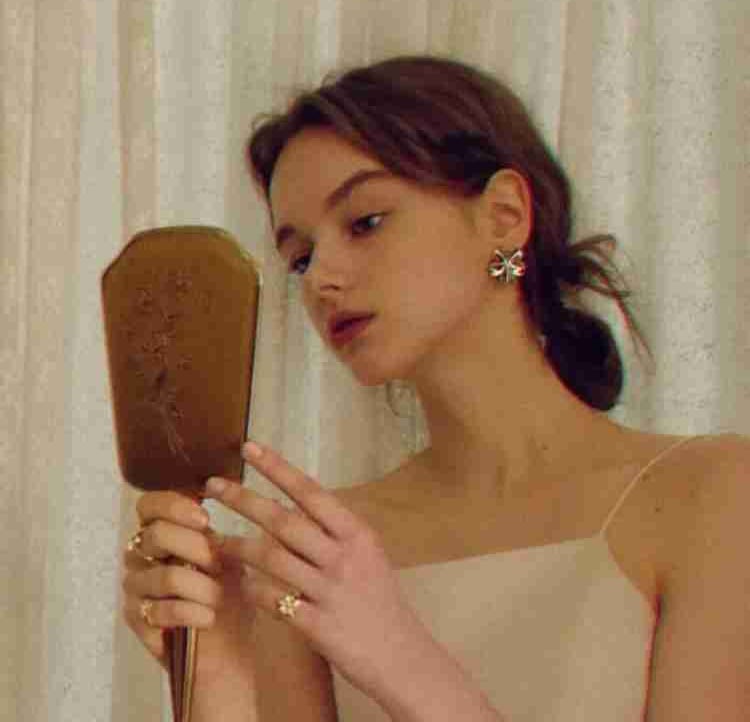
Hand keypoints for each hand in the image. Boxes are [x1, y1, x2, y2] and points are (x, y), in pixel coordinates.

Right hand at [121, 491, 257, 683]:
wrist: (233, 644)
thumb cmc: (233, 592)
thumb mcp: (232, 553)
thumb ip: (214, 530)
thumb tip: (216, 489)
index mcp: (163, 531)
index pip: (148, 505)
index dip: (174, 507)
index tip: (205, 520)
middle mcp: (141, 555)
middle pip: (156, 535)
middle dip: (196, 549)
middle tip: (218, 567)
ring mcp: (135, 587)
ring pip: (166, 575)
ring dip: (202, 588)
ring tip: (219, 599)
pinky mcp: (136, 620)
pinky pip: (161, 610)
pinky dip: (192, 613)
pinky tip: (208, 618)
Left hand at [203, 440, 430, 701]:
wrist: (401, 654)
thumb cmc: (379, 599)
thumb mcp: (366, 555)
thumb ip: (332, 531)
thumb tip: (289, 502)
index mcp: (357, 534)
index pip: (310, 492)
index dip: (278, 468)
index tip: (249, 448)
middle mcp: (344, 557)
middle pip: (284, 520)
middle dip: (243, 499)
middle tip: (212, 486)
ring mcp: (330, 591)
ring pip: (272, 558)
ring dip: (238, 546)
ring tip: (215, 539)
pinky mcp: (318, 626)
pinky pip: (273, 600)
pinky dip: (253, 589)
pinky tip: (241, 584)